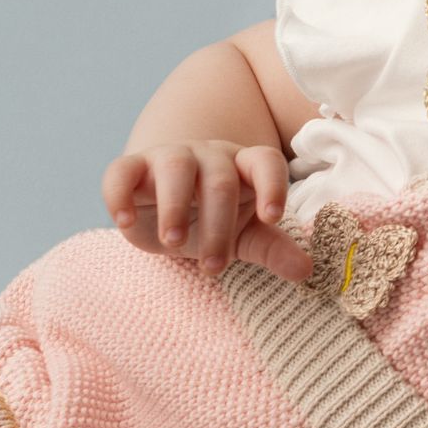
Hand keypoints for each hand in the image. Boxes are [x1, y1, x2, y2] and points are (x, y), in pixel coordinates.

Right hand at [99, 141, 312, 283]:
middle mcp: (210, 155)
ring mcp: (170, 157)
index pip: (266, 162)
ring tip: (174, 244)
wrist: (167, 204)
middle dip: (218, 225)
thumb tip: (307, 271)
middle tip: (213, 266)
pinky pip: (121, 171)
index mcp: (244, 166)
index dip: (272, 185)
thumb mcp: (245, 235)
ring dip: (174, 206)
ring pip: (175, 168)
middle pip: (219, 180)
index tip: (273, 217)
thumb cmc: (215, 218)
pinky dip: (120, 195)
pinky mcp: (132, 168)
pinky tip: (126, 224)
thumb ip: (273, 249)